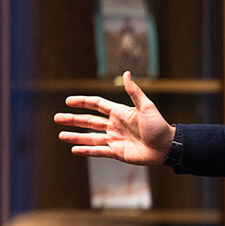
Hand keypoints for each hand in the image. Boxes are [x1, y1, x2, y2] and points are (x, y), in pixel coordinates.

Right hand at [54, 71, 173, 165]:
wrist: (168, 147)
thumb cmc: (159, 126)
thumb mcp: (147, 107)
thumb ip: (134, 92)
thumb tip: (126, 73)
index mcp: (120, 113)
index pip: (96, 105)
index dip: (82, 102)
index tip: (68, 101)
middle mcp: (115, 125)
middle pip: (89, 121)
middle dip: (73, 119)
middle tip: (56, 118)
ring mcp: (115, 139)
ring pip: (90, 137)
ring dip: (76, 136)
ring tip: (61, 135)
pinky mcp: (117, 153)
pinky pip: (99, 151)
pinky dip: (87, 150)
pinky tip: (74, 149)